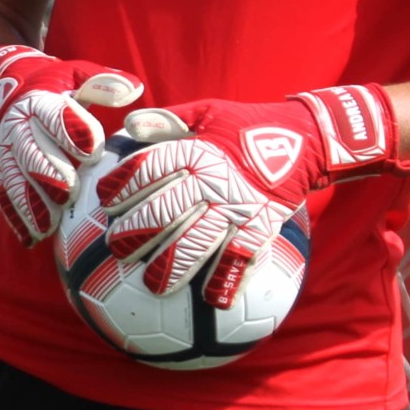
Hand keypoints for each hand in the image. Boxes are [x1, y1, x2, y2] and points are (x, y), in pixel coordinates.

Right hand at [0, 44, 143, 242]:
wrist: (9, 90)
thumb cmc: (57, 86)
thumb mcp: (78, 75)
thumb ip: (104, 82)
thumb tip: (132, 89)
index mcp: (39, 101)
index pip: (53, 115)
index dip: (72, 132)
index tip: (94, 151)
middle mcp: (16, 128)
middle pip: (29, 152)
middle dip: (47, 173)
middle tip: (68, 192)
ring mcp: (5, 154)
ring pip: (13, 180)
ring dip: (29, 204)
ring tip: (48, 226)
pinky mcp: (1, 175)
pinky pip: (4, 197)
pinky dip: (16, 218)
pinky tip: (31, 238)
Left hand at [97, 84, 409, 307]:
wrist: (306, 137)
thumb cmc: (246, 125)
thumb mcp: (208, 111)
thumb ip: (169, 121)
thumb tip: (131, 126)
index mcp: (198, 150)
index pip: (151, 168)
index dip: (123, 185)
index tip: (103, 201)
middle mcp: (215, 179)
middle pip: (167, 209)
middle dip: (137, 231)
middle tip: (116, 249)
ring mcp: (239, 205)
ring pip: (200, 239)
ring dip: (175, 264)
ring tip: (154, 285)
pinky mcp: (263, 224)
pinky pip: (244, 256)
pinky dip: (229, 277)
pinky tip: (213, 299)